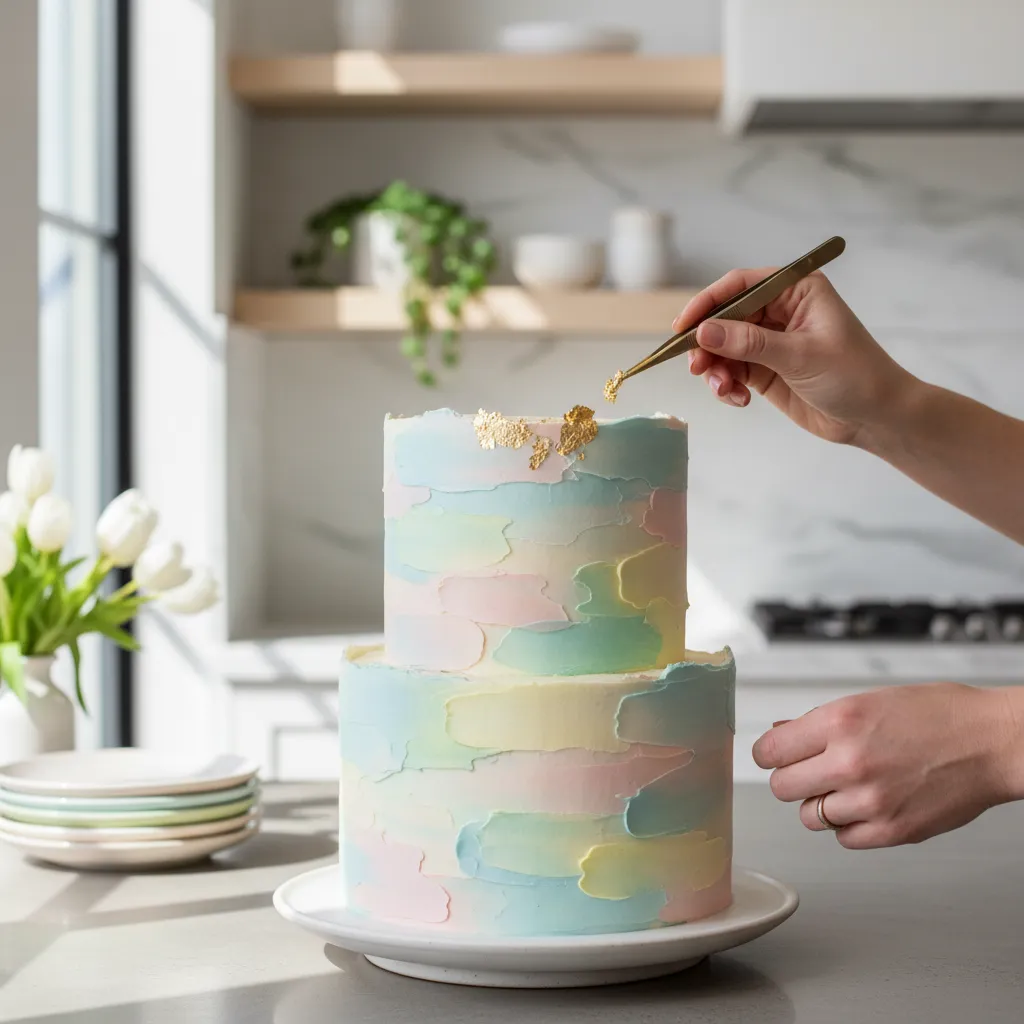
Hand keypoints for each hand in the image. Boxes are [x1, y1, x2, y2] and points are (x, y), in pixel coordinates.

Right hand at [675, 269, 917, 445]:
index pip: (740, 285)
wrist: (876, 417)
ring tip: (724, 389)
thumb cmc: (854, 375)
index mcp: (795, 290)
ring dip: (716, 369)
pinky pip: (731, 371)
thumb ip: (750, 343)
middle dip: (707, 343)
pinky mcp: (765, 369)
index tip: (683, 328)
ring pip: (723, 347)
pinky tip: (739, 400)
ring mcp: (770, 341)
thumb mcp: (800, 355)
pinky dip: (727, 385)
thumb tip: (704, 332)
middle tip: (697, 367)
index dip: (708, 303)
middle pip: (724, 317)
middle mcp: (780, 311)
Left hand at [752, 684, 1023, 848]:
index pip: (769, 751)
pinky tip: (867, 804)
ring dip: (821, 803)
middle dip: (792, 778)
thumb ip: (819, 723)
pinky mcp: (893, 830)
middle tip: (810, 771)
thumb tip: (780, 732)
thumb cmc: (938, 715)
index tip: (773, 756)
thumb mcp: (868, 701)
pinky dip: (850, 825)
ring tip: (847, 786)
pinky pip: (844, 838)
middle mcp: (850, 761)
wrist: (992, 742)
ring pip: (809, 816)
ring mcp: (870, 800)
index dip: (769, 754)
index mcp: (840, 721)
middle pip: (781, 787)